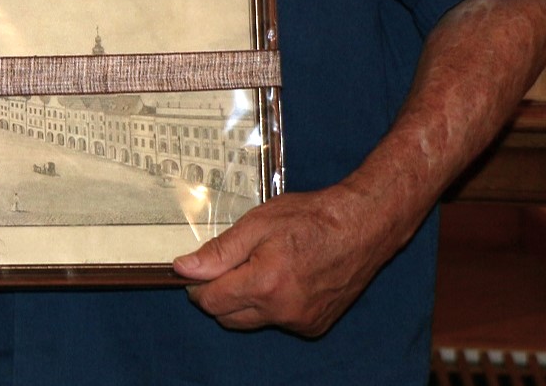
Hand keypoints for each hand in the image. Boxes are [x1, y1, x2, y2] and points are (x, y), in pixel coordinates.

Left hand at [170, 182, 409, 336]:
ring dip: (246, 301)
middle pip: (228, 317)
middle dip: (219, 295)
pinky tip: (286, 278)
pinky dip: (272, 306)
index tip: (198, 270)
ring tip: (262, 267)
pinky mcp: (315, 325)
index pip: (211, 301)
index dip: (197, 285)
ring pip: (252, 321)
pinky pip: (278, 322)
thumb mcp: (257, 224)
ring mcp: (301, 321)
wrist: (362, 227)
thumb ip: (219, 252)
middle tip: (229, 266)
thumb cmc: (311, 219)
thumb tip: (184, 268)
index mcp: (264, 284)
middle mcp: (282, 311)